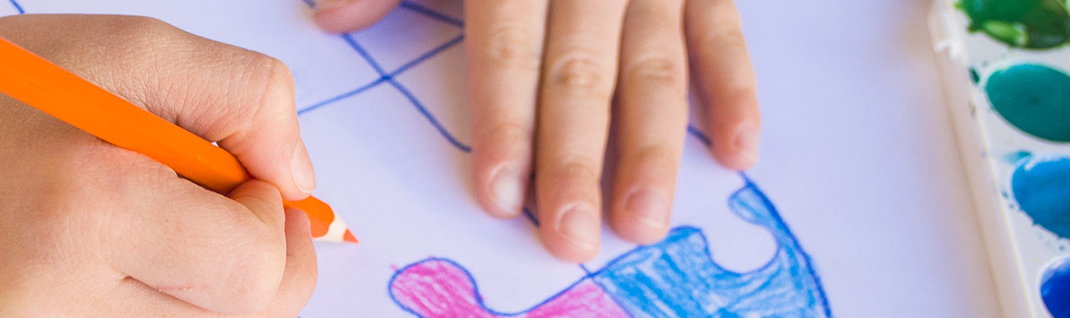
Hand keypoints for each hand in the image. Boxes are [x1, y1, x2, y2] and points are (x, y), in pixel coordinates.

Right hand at [0, 3, 315, 315]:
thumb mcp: (133, 49)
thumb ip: (244, 98)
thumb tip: (300, 186)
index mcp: (85, 207)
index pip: (256, 272)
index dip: (273, 217)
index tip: (236, 173)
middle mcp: (52, 298)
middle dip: (250, 259)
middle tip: (202, 197)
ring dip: (202, 289)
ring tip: (148, 223)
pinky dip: (154, 305)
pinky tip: (118, 258)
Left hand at [312, 0, 760, 261]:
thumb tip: (331, 18)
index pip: (509, 53)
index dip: (507, 125)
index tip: (501, 196)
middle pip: (583, 77)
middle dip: (577, 163)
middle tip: (573, 236)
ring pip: (656, 70)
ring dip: (655, 151)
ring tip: (644, 220)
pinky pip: (724, 36)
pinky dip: (738, 95)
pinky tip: (737, 156)